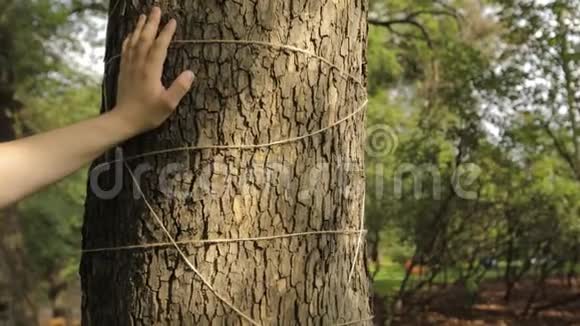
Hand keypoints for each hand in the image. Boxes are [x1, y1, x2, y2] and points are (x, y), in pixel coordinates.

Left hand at [114, 7, 193, 132]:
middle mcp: (139, 65)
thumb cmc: (148, 114)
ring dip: (140, 27)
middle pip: (145, 39)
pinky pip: (126, 49)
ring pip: (134, 41)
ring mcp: (129, 67)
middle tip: (157, 9)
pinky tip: (131, 34)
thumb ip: (179, 88)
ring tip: (144, 15)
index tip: (173, 21)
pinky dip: (129, 39)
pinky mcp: (123, 71)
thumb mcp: (168, 105)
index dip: (166, 33)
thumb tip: (191, 73)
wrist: (123, 120)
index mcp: (150, 71)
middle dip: (152, 23)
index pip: (159, 47)